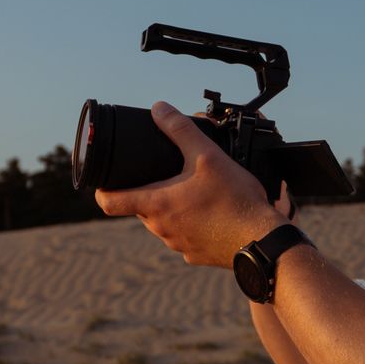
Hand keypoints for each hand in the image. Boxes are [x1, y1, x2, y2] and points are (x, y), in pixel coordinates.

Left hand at [95, 101, 281, 266]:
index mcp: (156, 204)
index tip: (106, 181)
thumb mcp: (207, 156)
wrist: (262, 240)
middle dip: (151, 190)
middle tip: (170, 174)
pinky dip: (194, 224)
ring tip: (197, 192)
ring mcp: (178, 244)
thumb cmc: (235, 200)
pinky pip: (187, 236)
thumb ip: (180, 129)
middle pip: (141, 208)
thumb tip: (159, 109)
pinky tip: (214, 213)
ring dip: (174, 207)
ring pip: (165, 222)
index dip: (102, 189)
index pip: (109, 202)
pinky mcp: (196, 255)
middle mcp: (161, 229)